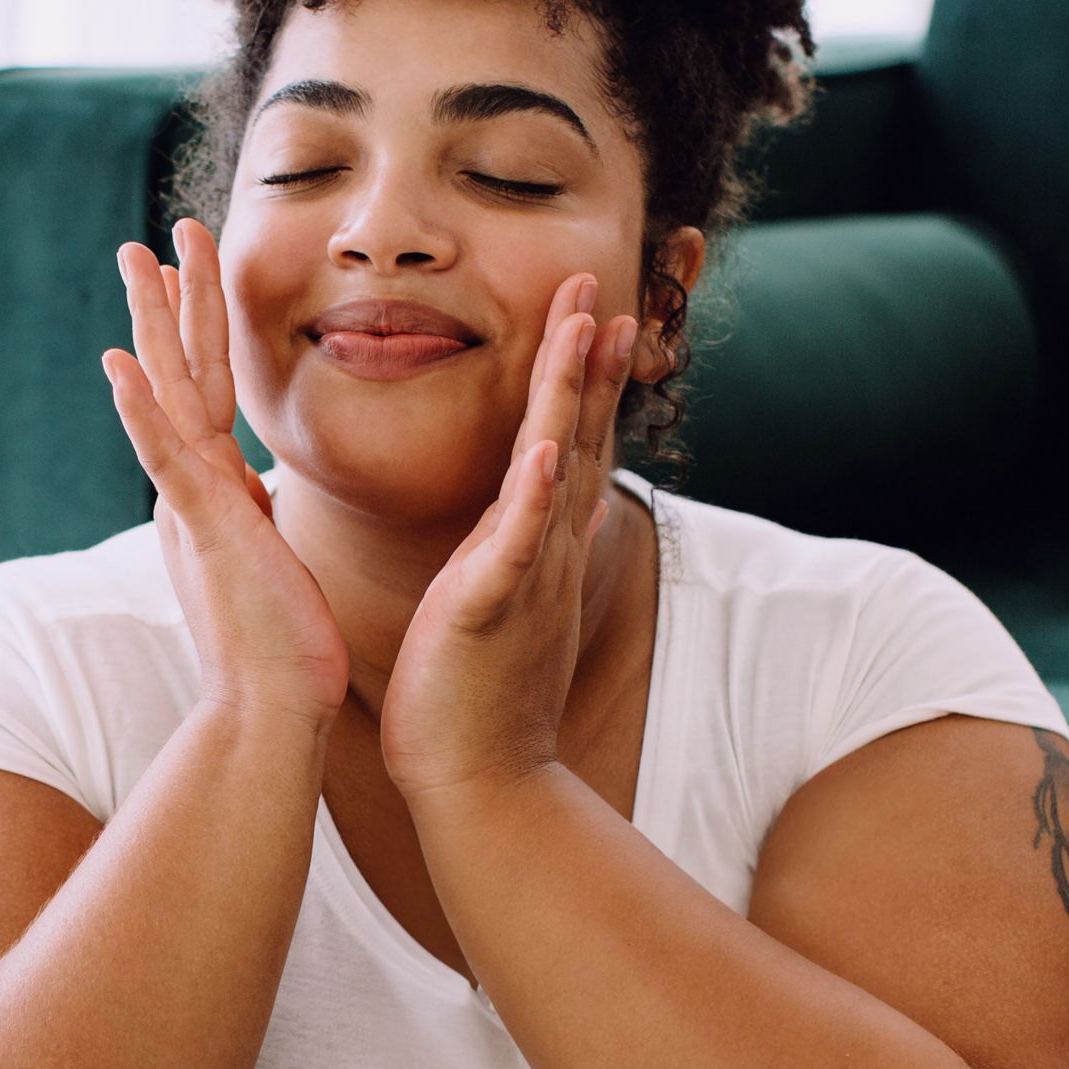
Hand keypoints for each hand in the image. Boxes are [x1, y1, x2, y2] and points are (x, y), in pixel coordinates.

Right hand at [106, 218, 350, 731]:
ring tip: (139, 258)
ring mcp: (194, 508)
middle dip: (170, 301)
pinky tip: (117, 365)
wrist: (275, 710)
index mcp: (216, 493)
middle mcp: (195, 491)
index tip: (188, 275)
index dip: (197, 330)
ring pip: (171, 396)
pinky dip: (141, 414)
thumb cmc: (284, 648)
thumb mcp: (268, 558)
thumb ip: (251, 516)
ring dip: (153, 325)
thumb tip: (251, 488)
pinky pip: (166, 463)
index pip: (207, 391)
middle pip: (182, 375)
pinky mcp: (203, 533)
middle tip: (156, 235)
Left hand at [379, 271, 638, 801]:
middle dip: (588, 361)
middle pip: (579, 438)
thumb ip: (505, 554)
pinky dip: (537, 498)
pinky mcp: (488, 612)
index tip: (591, 313)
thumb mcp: (491, 606)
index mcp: (532, 549)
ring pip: (557, 472)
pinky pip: (518, 548)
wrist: (478, 783)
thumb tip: (527, 516)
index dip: (580, 380)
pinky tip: (552, 449)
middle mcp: (543, 554)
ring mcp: (524, 579)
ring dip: (574, 398)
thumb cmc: (468, 700)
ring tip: (588, 327)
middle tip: (600, 284)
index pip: (566, 447)